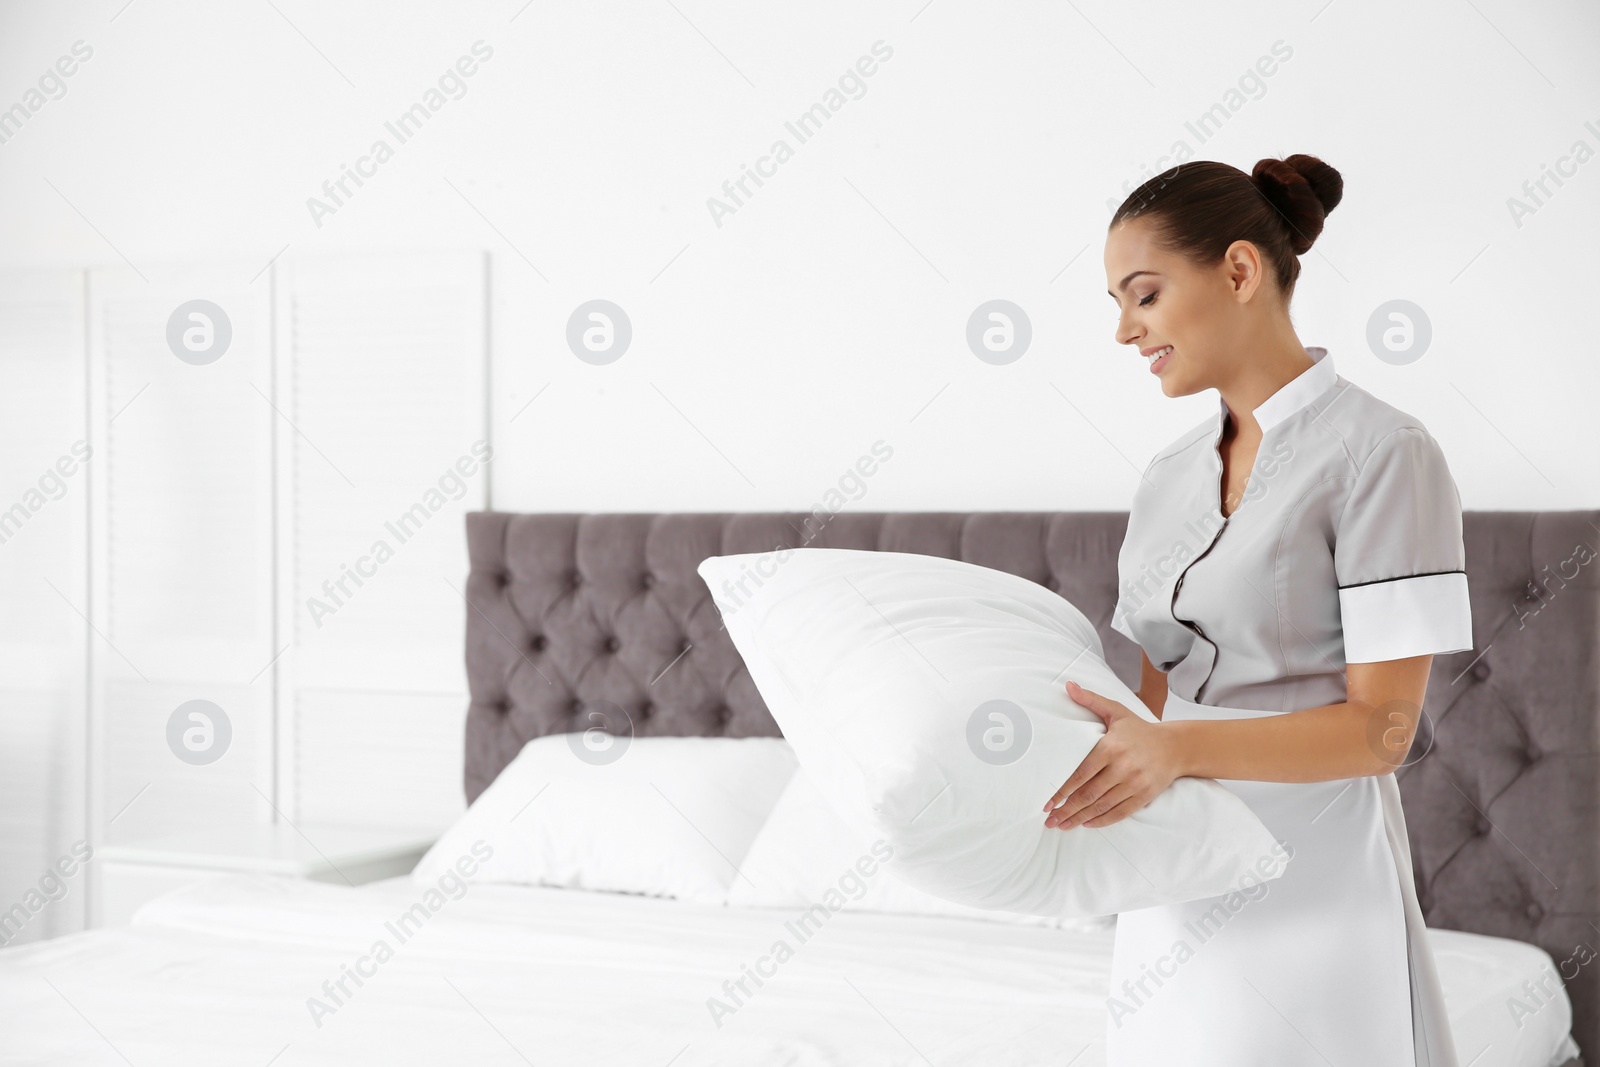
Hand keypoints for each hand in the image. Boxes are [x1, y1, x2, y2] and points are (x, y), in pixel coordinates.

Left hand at [1042, 680, 1182, 829]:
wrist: (1176, 746)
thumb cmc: (1140, 729)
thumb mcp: (1116, 711)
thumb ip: (1090, 700)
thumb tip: (1068, 685)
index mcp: (1111, 748)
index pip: (1080, 774)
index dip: (1062, 791)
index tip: (1047, 802)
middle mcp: (1122, 767)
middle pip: (1088, 794)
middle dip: (1066, 810)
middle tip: (1049, 820)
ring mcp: (1134, 783)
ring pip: (1102, 806)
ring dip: (1080, 818)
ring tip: (1063, 825)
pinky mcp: (1144, 795)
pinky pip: (1120, 813)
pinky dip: (1102, 820)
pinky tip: (1087, 824)